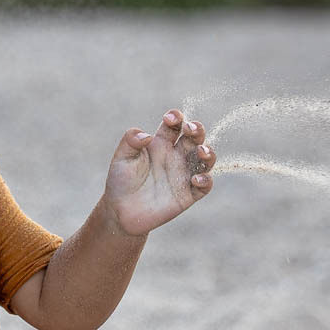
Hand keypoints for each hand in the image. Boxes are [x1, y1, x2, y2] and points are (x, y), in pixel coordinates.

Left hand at [103, 109, 214, 235]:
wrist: (120, 211)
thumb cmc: (120, 181)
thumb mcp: (121, 158)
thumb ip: (130, 141)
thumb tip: (147, 135)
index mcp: (161, 144)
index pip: (174, 125)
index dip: (176, 117)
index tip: (169, 118)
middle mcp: (176, 156)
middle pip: (194, 138)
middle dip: (197, 129)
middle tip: (190, 129)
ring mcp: (183, 174)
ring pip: (205, 159)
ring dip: (208, 153)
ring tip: (201, 152)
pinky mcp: (187, 194)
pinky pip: (204, 186)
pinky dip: (205, 180)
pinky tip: (196, 179)